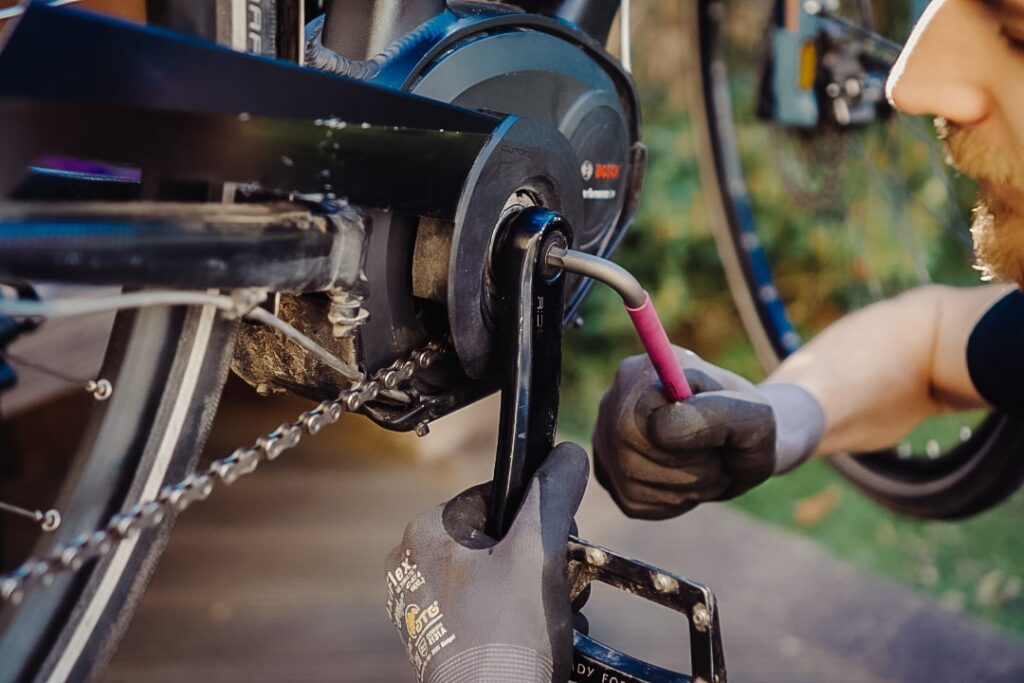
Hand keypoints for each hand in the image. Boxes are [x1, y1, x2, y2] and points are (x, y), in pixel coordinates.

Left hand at [386, 442, 587, 682]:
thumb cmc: (507, 636)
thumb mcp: (539, 552)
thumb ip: (553, 494)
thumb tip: (568, 452)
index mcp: (426, 530)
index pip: (500, 497)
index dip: (539, 520)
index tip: (559, 548)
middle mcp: (412, 563)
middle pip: (499, 538)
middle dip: (538, 562)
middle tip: (556, 589)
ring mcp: (420, 604)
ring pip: (495, 575)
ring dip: (531, 591)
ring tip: (547, 617)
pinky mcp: (433, 638)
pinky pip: (481, 609)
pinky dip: (512, 619)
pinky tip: (530, 638)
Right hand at [593, 347, 823, 518]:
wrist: (743, 446)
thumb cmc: (750, 425)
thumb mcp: (753, 418)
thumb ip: (714, 415)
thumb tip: (659, 427)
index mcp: (642, 370)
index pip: (633, 424)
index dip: (680, 444)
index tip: (714, 438)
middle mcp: (613, 398)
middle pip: (628, 457)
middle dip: (685, 471)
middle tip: (714, 459)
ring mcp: (606, 436)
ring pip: (630, 483)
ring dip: (682, 488)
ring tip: (704, 468)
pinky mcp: (609, 473)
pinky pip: (633, 501)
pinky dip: (670, 501)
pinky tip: (686, 481)